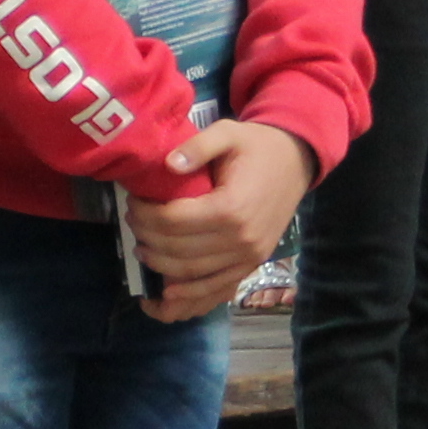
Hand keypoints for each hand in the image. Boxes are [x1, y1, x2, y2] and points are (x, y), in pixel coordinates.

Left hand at [123, 120, 312, 323]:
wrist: (295, 162)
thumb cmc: (258, 147)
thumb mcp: (228, 132)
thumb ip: (198, 146)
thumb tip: (168, 164)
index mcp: (232, 207)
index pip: (174, 221)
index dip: (145, 215)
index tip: (132, 204)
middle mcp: (241, 240)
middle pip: (178, 250)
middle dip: (146, 238)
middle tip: (132, 222)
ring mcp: (248, 258)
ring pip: (192, 274)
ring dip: (160, 266)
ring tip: (141, 247)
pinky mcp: (252, 266)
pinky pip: (217, 290)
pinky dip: (189, 296)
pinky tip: (165, 292)